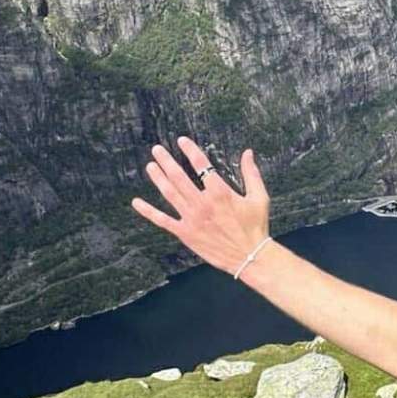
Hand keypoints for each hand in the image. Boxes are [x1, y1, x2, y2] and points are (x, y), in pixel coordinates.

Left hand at [131, 136, 271, 273]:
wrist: (249, 256)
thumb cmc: (255, 227)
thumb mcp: (259, 197)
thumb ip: (251, 173)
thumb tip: (247, 153)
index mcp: (220, 192)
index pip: (202, 165)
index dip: (190, 150)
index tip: (182, 141)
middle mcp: (202, 203)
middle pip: (179, 177)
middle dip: (167, 161)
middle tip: (157, 150)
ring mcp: (192, 218)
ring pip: (170, 194)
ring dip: (158, 178)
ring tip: (150, 166)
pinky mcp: (185, 233)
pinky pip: (163, 220)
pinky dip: (148, 212)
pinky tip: (137, 203)